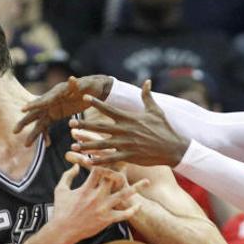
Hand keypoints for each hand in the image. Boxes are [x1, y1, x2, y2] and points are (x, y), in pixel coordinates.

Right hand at [16, 75, 113, 145]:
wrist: (93, 89)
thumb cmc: (89, 86)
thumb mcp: (84, 85)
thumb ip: (76, 85)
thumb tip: (72, 79)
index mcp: (56, 93)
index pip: (43, 100)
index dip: (33, 105)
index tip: (23, 110)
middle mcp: (51, 101)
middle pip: (35, 113)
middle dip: (25, 122)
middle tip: (15, 131)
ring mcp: (52, 109)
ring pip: (40, 122)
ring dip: (33, 133)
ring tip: (26, 145)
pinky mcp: (56, 114)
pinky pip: (48, 125)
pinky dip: (46, 134)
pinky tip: (46, 144)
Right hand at [51, 164, 146, 242]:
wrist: (63, 231)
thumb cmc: (61, 210)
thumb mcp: (60, 190)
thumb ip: (68, 175)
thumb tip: (75, 165)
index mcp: (86, 188)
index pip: (99, 169)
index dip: (107, 160)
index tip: (115, 153)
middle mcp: (96, 196)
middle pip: (114, 178)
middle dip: (123, 169)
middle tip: (133, 161)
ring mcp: (103, 208)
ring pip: (123, 196)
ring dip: (136, 188)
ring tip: (147, 182)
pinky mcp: (106, 220)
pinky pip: (123, 215)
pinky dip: (132, 210)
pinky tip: (139, 205)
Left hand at [70, 80, 189, 166]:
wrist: (173, 148)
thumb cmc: (165, 129)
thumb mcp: (156, 110)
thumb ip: (147, 96)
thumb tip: (147, 82)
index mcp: (130, 118)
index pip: (109, 109)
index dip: (96, 103)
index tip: (84, 98)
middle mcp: (125, 131)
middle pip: (100, 127)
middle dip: (84, 126)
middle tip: (70, 125)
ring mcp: (126, 144)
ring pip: (102, 145)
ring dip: (86, 145)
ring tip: (73, 145)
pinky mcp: (129, 156)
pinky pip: (111, 159)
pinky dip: (99, 161)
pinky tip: (88, 162)